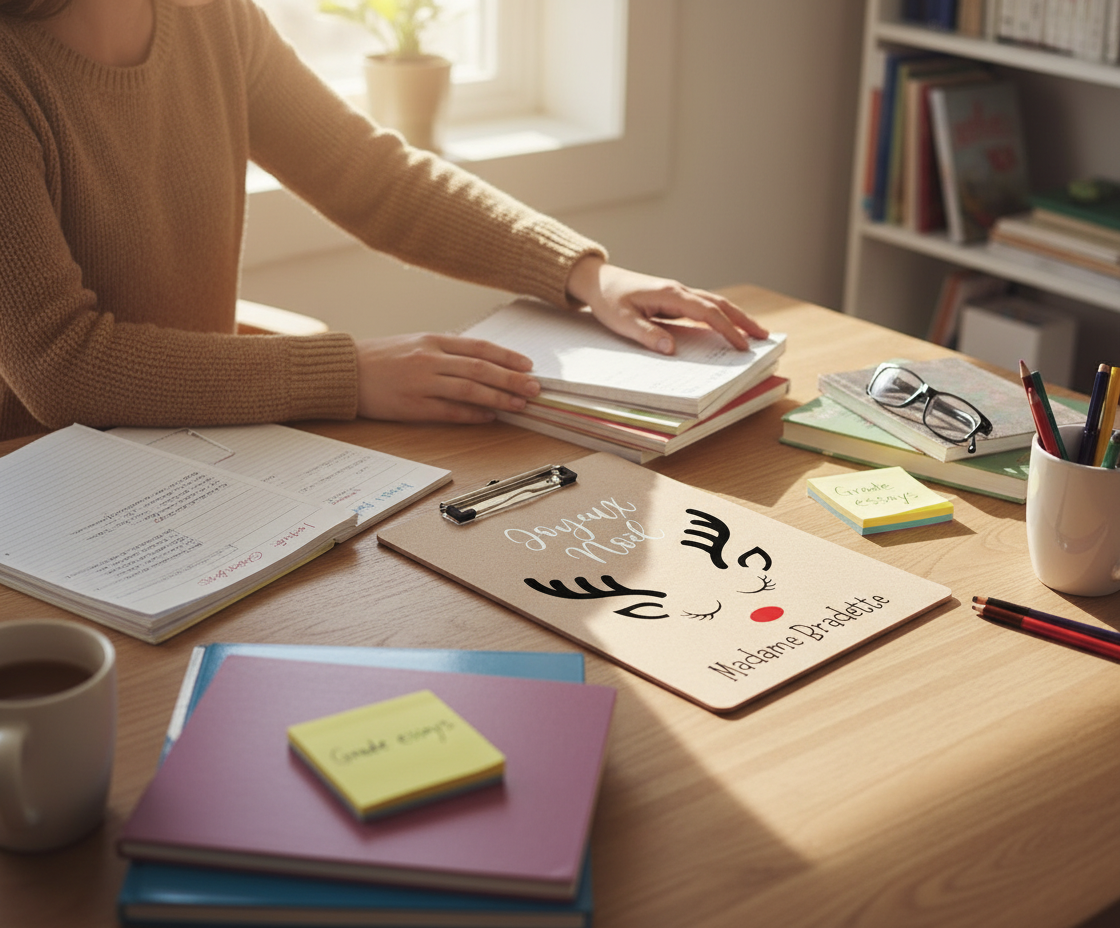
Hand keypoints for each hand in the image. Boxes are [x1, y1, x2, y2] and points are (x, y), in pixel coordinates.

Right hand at [355, 333, 539, 422]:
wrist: (346, 372)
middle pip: (480, 368)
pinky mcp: (413, 406)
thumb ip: (446, 351)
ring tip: (519, 404)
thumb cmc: (381, 357)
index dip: (506, 357)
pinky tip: (490, 417)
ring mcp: (422, 383)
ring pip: (470, 389)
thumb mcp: (415, 343)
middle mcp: (430, 359)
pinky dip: (473, 414)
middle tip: (534, 387)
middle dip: (511, 378)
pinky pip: (450, 411)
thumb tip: (481, 362)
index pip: (479, 347)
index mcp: (432, 340)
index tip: (528, 365)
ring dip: (498, 397)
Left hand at [565, 257, 768, 353]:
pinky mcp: (674, 299)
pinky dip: (720, 316)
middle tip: (764, 336)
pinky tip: (727, 328)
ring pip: (714, 303)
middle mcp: (679, 291)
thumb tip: (671, 350)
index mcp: (670, 294)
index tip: (742, 345)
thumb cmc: (608, 300)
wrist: (599, 280)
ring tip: (755, 332)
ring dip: (736, 317)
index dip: (726, 329)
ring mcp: (678, 294)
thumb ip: (646, 334)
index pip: (707, 312)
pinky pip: (703, 307)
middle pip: (719, 304)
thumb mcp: (622, 320)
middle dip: (743, 320)